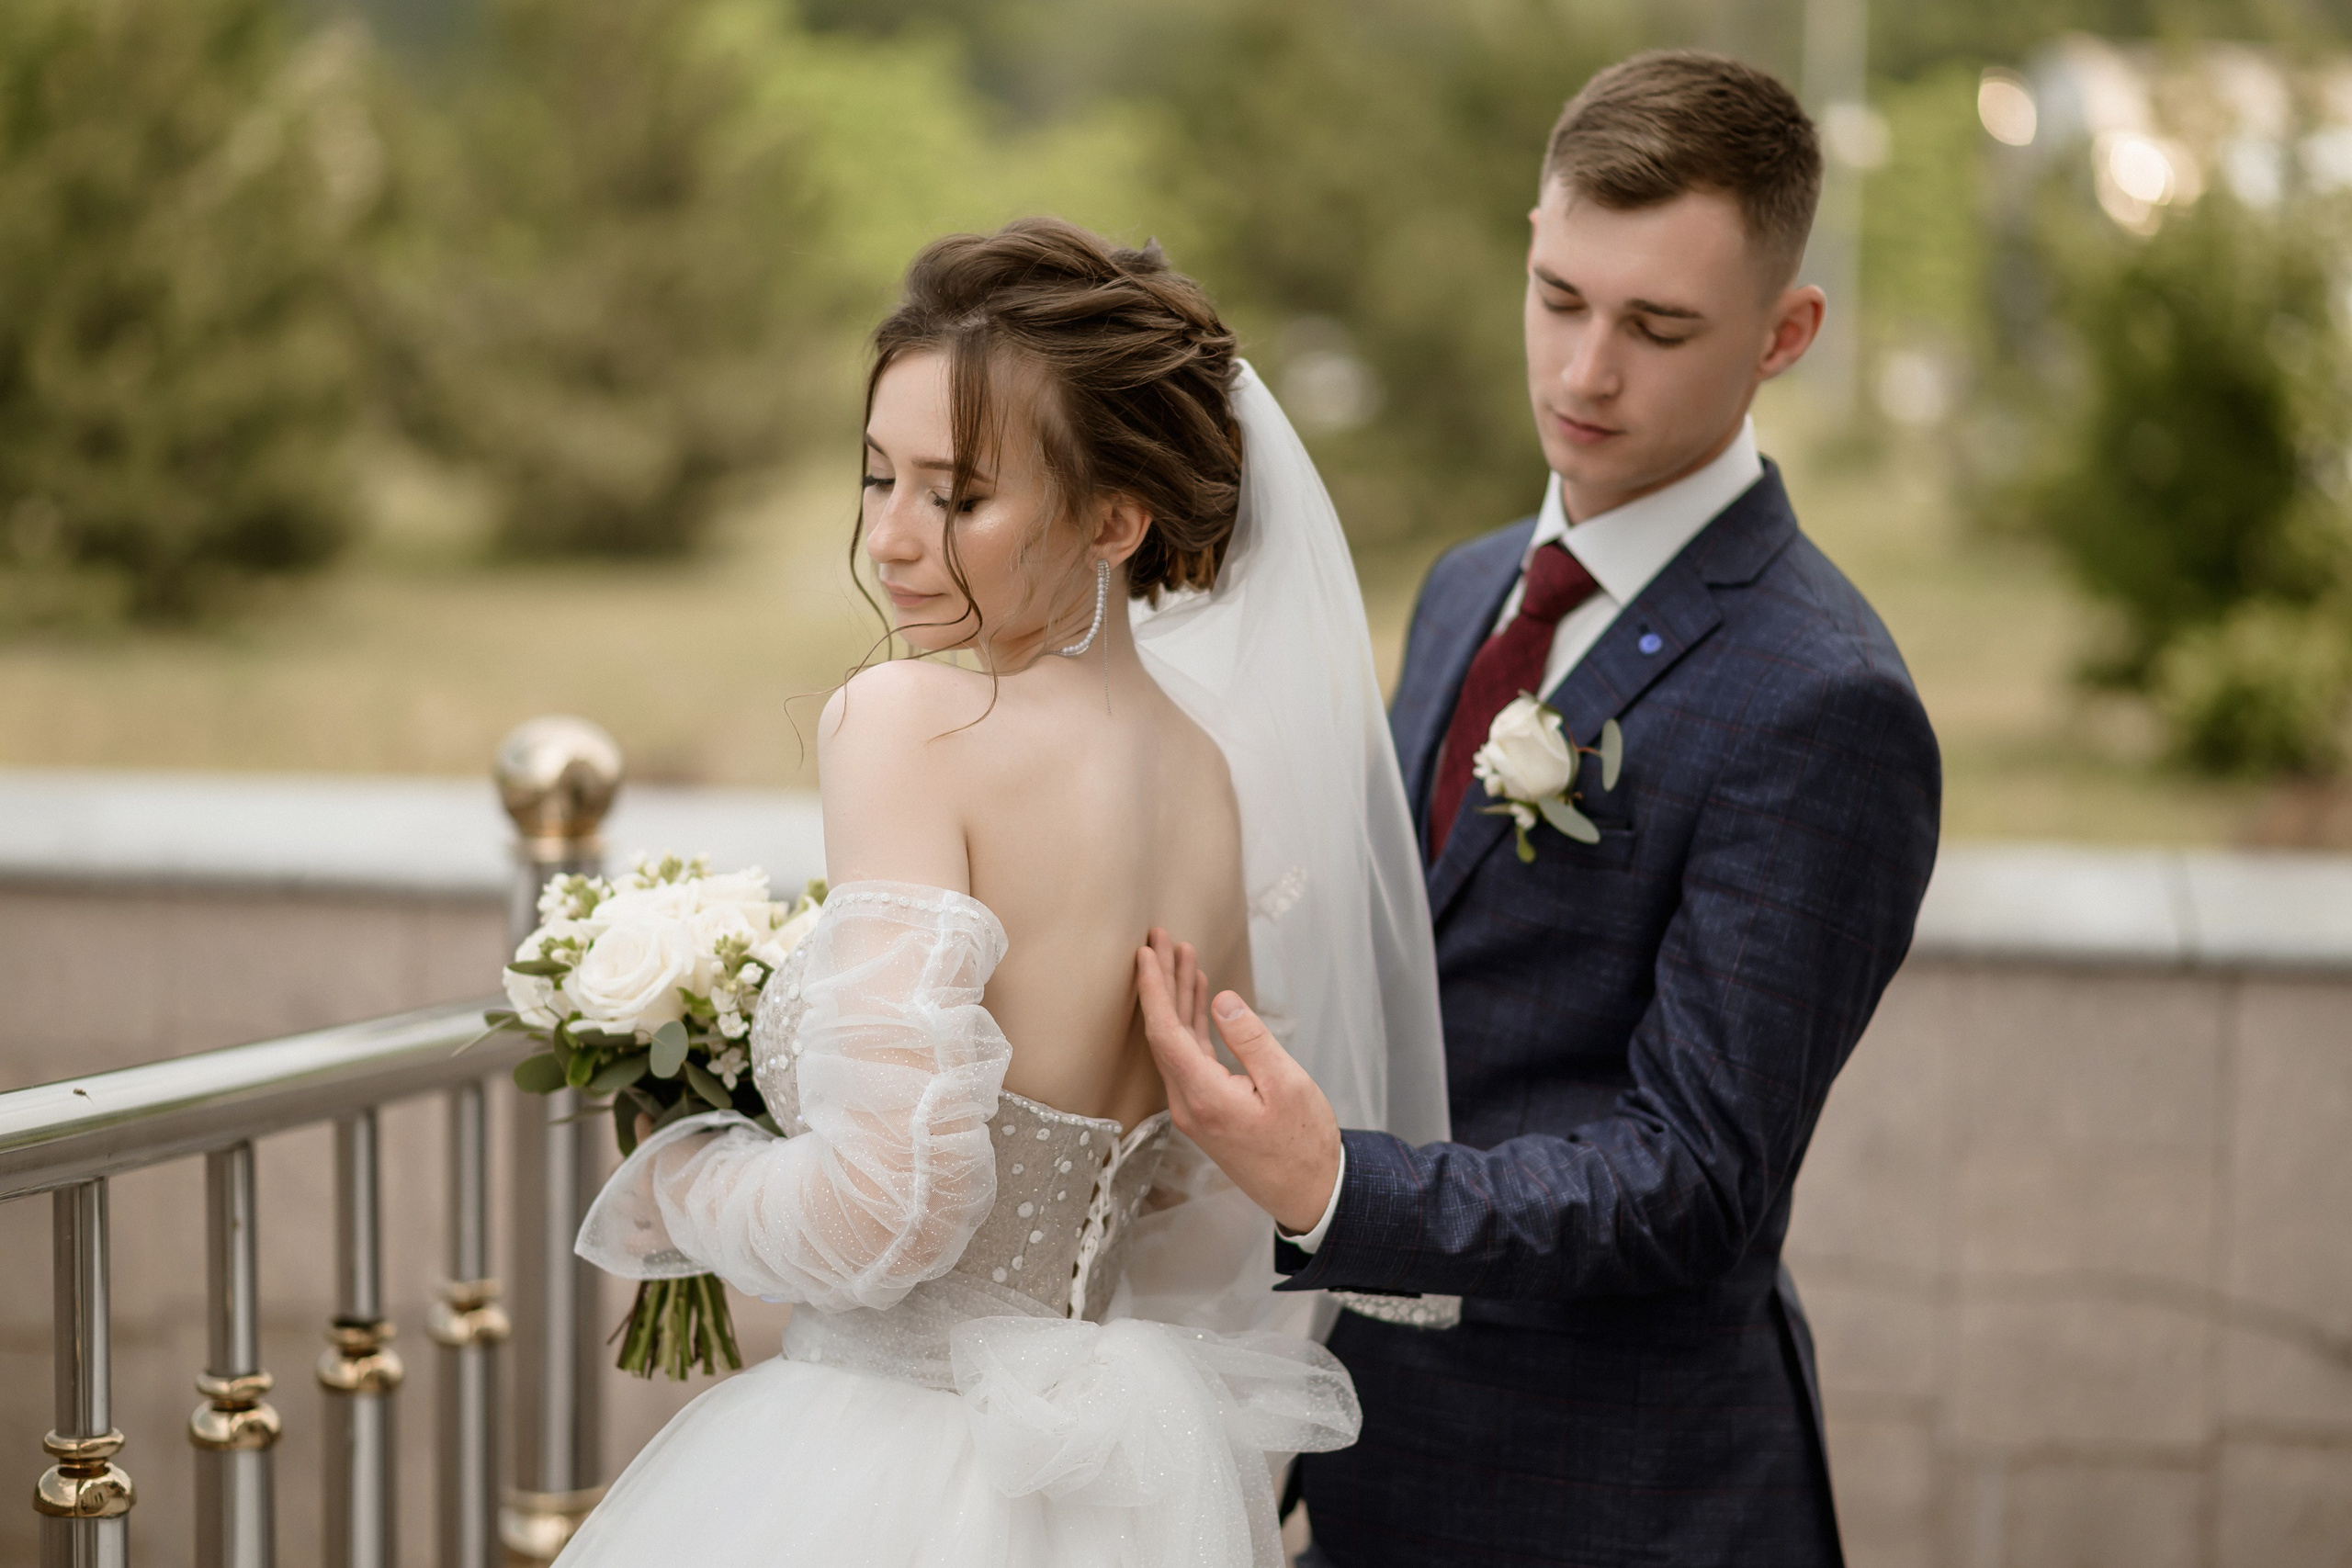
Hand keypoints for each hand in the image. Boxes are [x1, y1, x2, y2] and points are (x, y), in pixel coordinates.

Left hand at [1135, 928, 1341, 1235]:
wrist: (1310, 1193)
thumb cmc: (1304, 1143)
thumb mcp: (1286, 1085)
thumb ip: (1251, 1040)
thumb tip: (1221, 1000)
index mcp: (1203, 1097)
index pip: (1165, 1032)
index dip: (1153, 989)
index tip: (1145, 953)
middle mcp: (1188, 1103)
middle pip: (1163, 1032)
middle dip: (1161, 982)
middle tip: (1159, 938)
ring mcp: (1195, 1108)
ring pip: (1176, 1042)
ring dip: (1178, 998)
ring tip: (1181, 955)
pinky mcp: (1207, 1109)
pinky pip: (1190, 1057)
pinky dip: (1193, 1022)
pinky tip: (1199, 995)